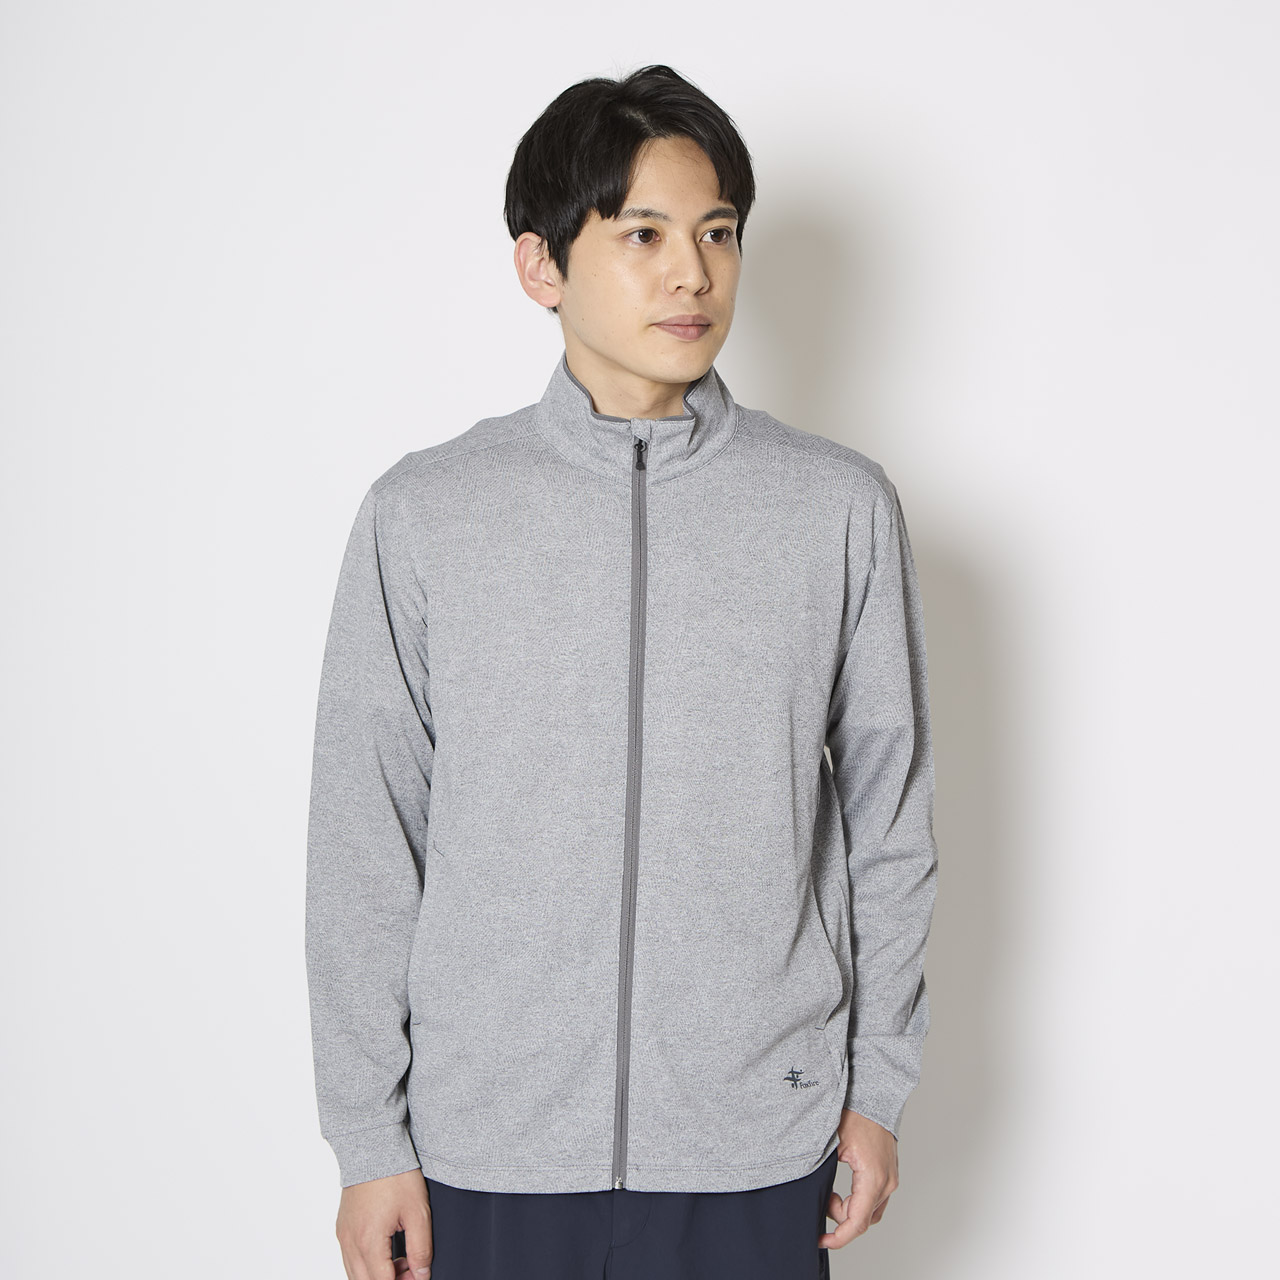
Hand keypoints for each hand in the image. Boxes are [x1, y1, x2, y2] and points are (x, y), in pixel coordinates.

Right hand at [335, 1168, 432, 1279]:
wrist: (375, 1147)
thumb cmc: (396, 1175)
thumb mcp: (418, 1212)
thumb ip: (421, 1249)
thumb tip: (422, 1274)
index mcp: (368, 1242)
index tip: (418, 1275)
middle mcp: (350, 1243)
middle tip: (412, 1270)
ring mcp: (343, 1236)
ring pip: (355, 1275)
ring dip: (377, 1276)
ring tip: (401, 1260)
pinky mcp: (341, 1228)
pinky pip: (350, 1259)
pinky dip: (367, 1264)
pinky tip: (386, 1251)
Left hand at [819, 1108, 898, 1249]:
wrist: (873, 1095)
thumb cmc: (855, 1114)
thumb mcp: (832, 1144)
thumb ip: (822, 1171)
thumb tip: (809, 1190)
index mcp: (873, 1178)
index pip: (857, 1222)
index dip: (839, 1237)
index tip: (822, 1240)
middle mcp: (886, 1183)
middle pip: (863, 1220)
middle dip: (839, 1219)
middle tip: (820, 1201)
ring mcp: (890, 1179)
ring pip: (870, 1213)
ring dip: (849, 1211)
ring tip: (830, 1194)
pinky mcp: (889, 1174)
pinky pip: (875, 1201)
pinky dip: (858, 1203)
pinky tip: (843, 1192)